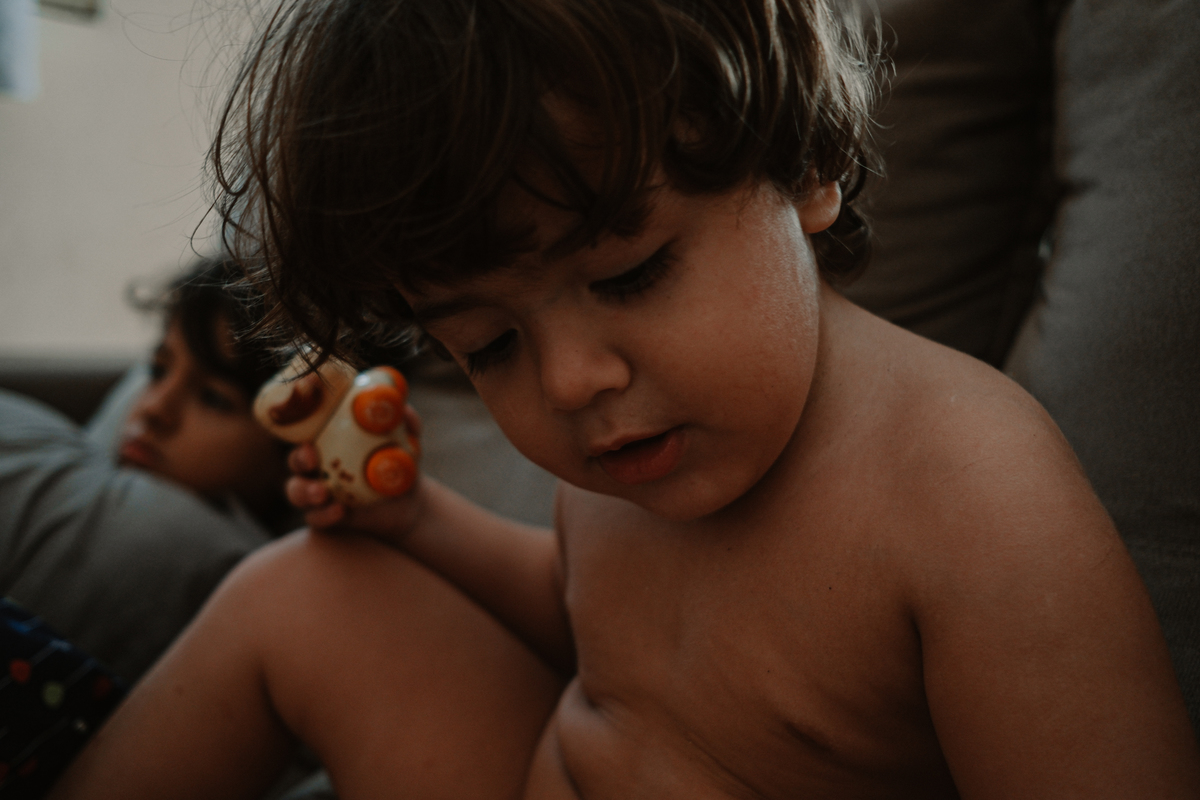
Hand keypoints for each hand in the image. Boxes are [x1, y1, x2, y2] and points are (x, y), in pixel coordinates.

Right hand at [285, 405, 425, 545]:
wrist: (408, 502)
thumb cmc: (399, 463)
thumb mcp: (407, 442)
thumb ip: (407, 424)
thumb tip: (405, 408)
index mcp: (329, 442)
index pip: (305, 431)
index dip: (299, 426)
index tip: (310, 429)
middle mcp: (317, 466)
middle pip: (295, 460)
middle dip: (300, 459)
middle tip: (312, 458)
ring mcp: (317, 493)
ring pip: (296, 491)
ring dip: (305, 491)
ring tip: (322, 492)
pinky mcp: (324, 516)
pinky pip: (315, 517)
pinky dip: (323, 515)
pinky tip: (339, 511)